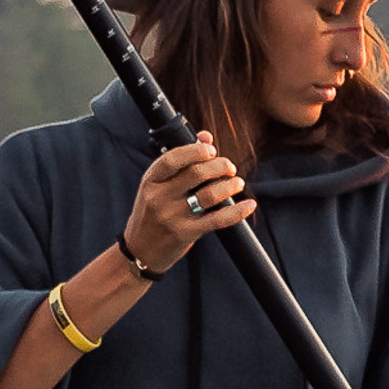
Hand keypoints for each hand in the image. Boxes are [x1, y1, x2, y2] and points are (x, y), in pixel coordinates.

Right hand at [125, 133, 255, 271]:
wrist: (140, 250)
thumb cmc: (152, 213)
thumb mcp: (157, 185)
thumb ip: (180, 160)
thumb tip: (206, 137)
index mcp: (150, 181)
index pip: (172, 159)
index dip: (195, 151)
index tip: (212, 150)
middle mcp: (159, 197)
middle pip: (196, 173)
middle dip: (219, 166)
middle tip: (230, 168)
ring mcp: (172, 217)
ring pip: (208, 195)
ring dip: (229, 186)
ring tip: (237, 183)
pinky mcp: (185, 234)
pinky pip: (216, 220)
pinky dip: (237, 211)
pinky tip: (249, 205)